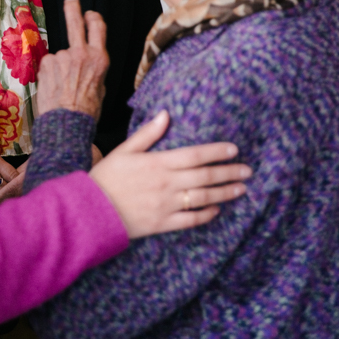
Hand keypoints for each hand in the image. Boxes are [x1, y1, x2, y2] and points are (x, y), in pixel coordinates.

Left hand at [36, 0, 108, 118]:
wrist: (67, 123)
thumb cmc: (86, 111)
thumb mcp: (100, 87)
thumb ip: (94, 70)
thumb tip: (87, 66)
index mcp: (99, 59)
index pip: (98, 27)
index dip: (93, 18)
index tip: (89, 13)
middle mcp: (81, 53)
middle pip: (75, 22)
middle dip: (73, 7)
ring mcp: (62, 57)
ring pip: (59, 56)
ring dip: (59, 66)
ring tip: (61, 86)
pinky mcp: (47, 63)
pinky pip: (49, 64)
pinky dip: (50, 73)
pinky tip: (53, 87)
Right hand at [88, 112, 251, 238]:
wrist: (90, 210)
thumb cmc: (106, 177)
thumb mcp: (124, 150)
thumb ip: (148, 133)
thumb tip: (166, 114)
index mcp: (157, 163)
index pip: (194, 155)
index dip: (216, 152)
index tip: (233, 149)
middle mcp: (166, 184)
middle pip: (205, 176)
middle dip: (228, 172)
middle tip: (247, 170)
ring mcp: (165, 205)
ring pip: (203, 198)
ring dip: (224, 193)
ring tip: (240, 188)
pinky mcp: (162, 223)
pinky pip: (190, 220)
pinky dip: (206, 215)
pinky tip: (216, 209)